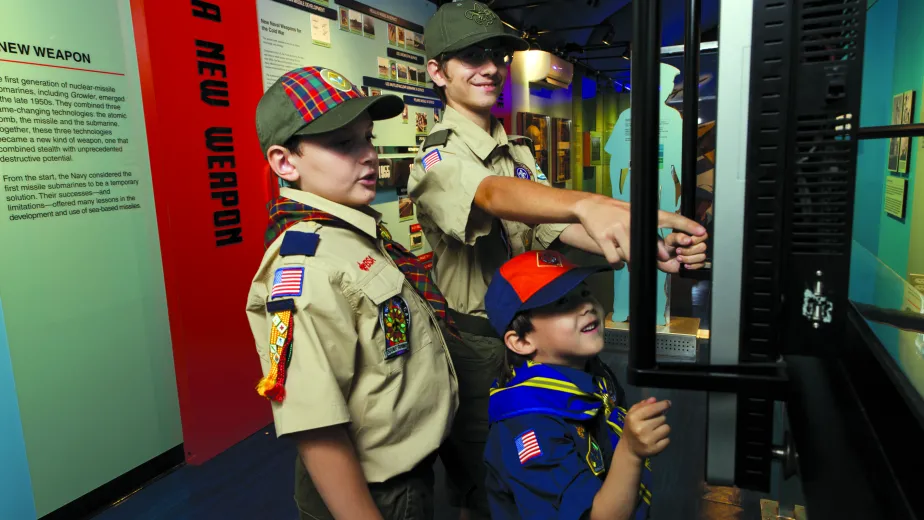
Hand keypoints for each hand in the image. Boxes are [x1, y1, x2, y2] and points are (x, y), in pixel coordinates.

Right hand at [574, 196, 705, 265]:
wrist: (590, 206)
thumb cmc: (616, 213)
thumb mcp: (635, 216)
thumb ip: (649, 232)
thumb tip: (663, 252)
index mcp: (642, 214)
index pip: (670, 218)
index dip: (686, 225)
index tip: (701, 232)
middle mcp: (631, 220)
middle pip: (650, 245)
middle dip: (655, 255)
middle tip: (656, 258)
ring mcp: (616, 229)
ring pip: (631, 255)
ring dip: (632, 262)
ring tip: (629, 261)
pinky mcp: (603, 237)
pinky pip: (614, 259)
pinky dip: (617, 264)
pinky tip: (616, 261)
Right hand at [622, 397, 670, 460]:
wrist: (629, 449)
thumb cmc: (632, 429)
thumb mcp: (632, 415)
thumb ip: (642, 406)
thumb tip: (654, 400)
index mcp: (633, 418)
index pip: (652, 408)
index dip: (662, 405)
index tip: (668, 403)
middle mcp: (640, 429)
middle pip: (662, 418)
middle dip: (660, 419)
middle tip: (653, 423)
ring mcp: (648, 440)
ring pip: (667, 428)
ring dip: (663, 428)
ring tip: (655, 431)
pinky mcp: (654, 449)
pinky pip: (667, 440)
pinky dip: (664, 439)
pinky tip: (656, 440)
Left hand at [657, 232, 708, 272]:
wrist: (662, 260)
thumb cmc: (666, 247)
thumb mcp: (670, 239)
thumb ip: (678, 237)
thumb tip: (688, 240)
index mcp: (692, 235)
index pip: (703, 235)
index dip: (697, 239)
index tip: (689, 241)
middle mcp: (696, 244)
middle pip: (703, 246)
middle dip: (689, 250)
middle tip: (678, 251)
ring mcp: (697, 253)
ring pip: (702, 256)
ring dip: (689, 259)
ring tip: (678, 258)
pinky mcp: (696, 263)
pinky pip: (701, 265)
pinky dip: (692, 266)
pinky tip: (684, 265)